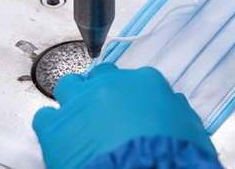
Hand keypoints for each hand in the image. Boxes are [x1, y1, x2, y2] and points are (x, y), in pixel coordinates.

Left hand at [33, 64, 216, 168]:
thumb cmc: (172, 157)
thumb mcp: (190, 129)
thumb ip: (177, 111)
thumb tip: (173, 107)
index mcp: (144, 82)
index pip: (132, 78)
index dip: (130, 96)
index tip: (130, 109)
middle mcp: (109, 84)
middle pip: (99, 76)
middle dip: (100, 92)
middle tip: (105, 114)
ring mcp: (79, 103)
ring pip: (68, 86)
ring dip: (73, 101)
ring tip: (79, 122)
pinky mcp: (55, 127)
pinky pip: (44, 117)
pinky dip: (52, 126)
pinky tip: (61, 139)